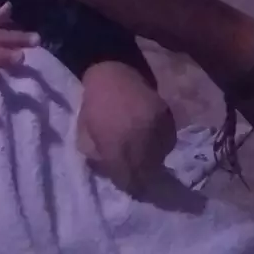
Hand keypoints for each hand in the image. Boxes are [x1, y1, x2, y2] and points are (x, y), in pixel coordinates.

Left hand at [78, 62, 175, 194]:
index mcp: (116, 147)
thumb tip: (112, 173)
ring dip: (153, 161)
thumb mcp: (83, 133)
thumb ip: (97, 158)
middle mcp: (140, 142)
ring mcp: (156, 129)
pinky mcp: (166, 115)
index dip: (128, 185)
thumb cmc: (93, 101)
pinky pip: (169, 140)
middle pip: (147, 172)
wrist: (111, 68)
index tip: (127, 183)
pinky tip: (153, 140)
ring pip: (161, 157)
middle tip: (138, 175)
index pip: (128, 180)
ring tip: (146, 157)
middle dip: (142, 176)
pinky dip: (162, 144)